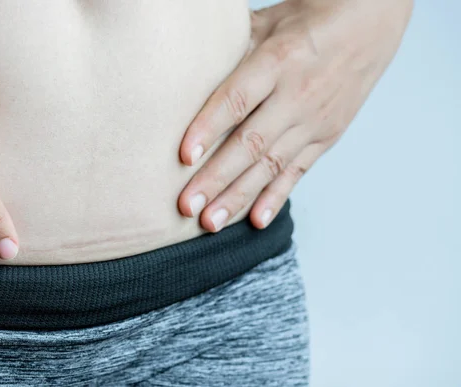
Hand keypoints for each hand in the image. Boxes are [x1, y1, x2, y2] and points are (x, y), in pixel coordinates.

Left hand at [178, 0, 412, 231]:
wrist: (372, 23)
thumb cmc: (307, 19)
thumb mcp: (269, 21)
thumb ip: (231, 48)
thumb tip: (187, 69)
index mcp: (278, 61)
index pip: (237, 99)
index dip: (209, 128)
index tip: (184, 157)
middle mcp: (297, 95)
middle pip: (251, 143)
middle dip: (216, 178)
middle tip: (187, 207)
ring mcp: (314, 121)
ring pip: (271, 165)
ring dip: (238, 196)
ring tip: (210, 222)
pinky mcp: (327, 137)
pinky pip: (298, 171)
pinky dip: (276, 197)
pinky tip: (256, 220)